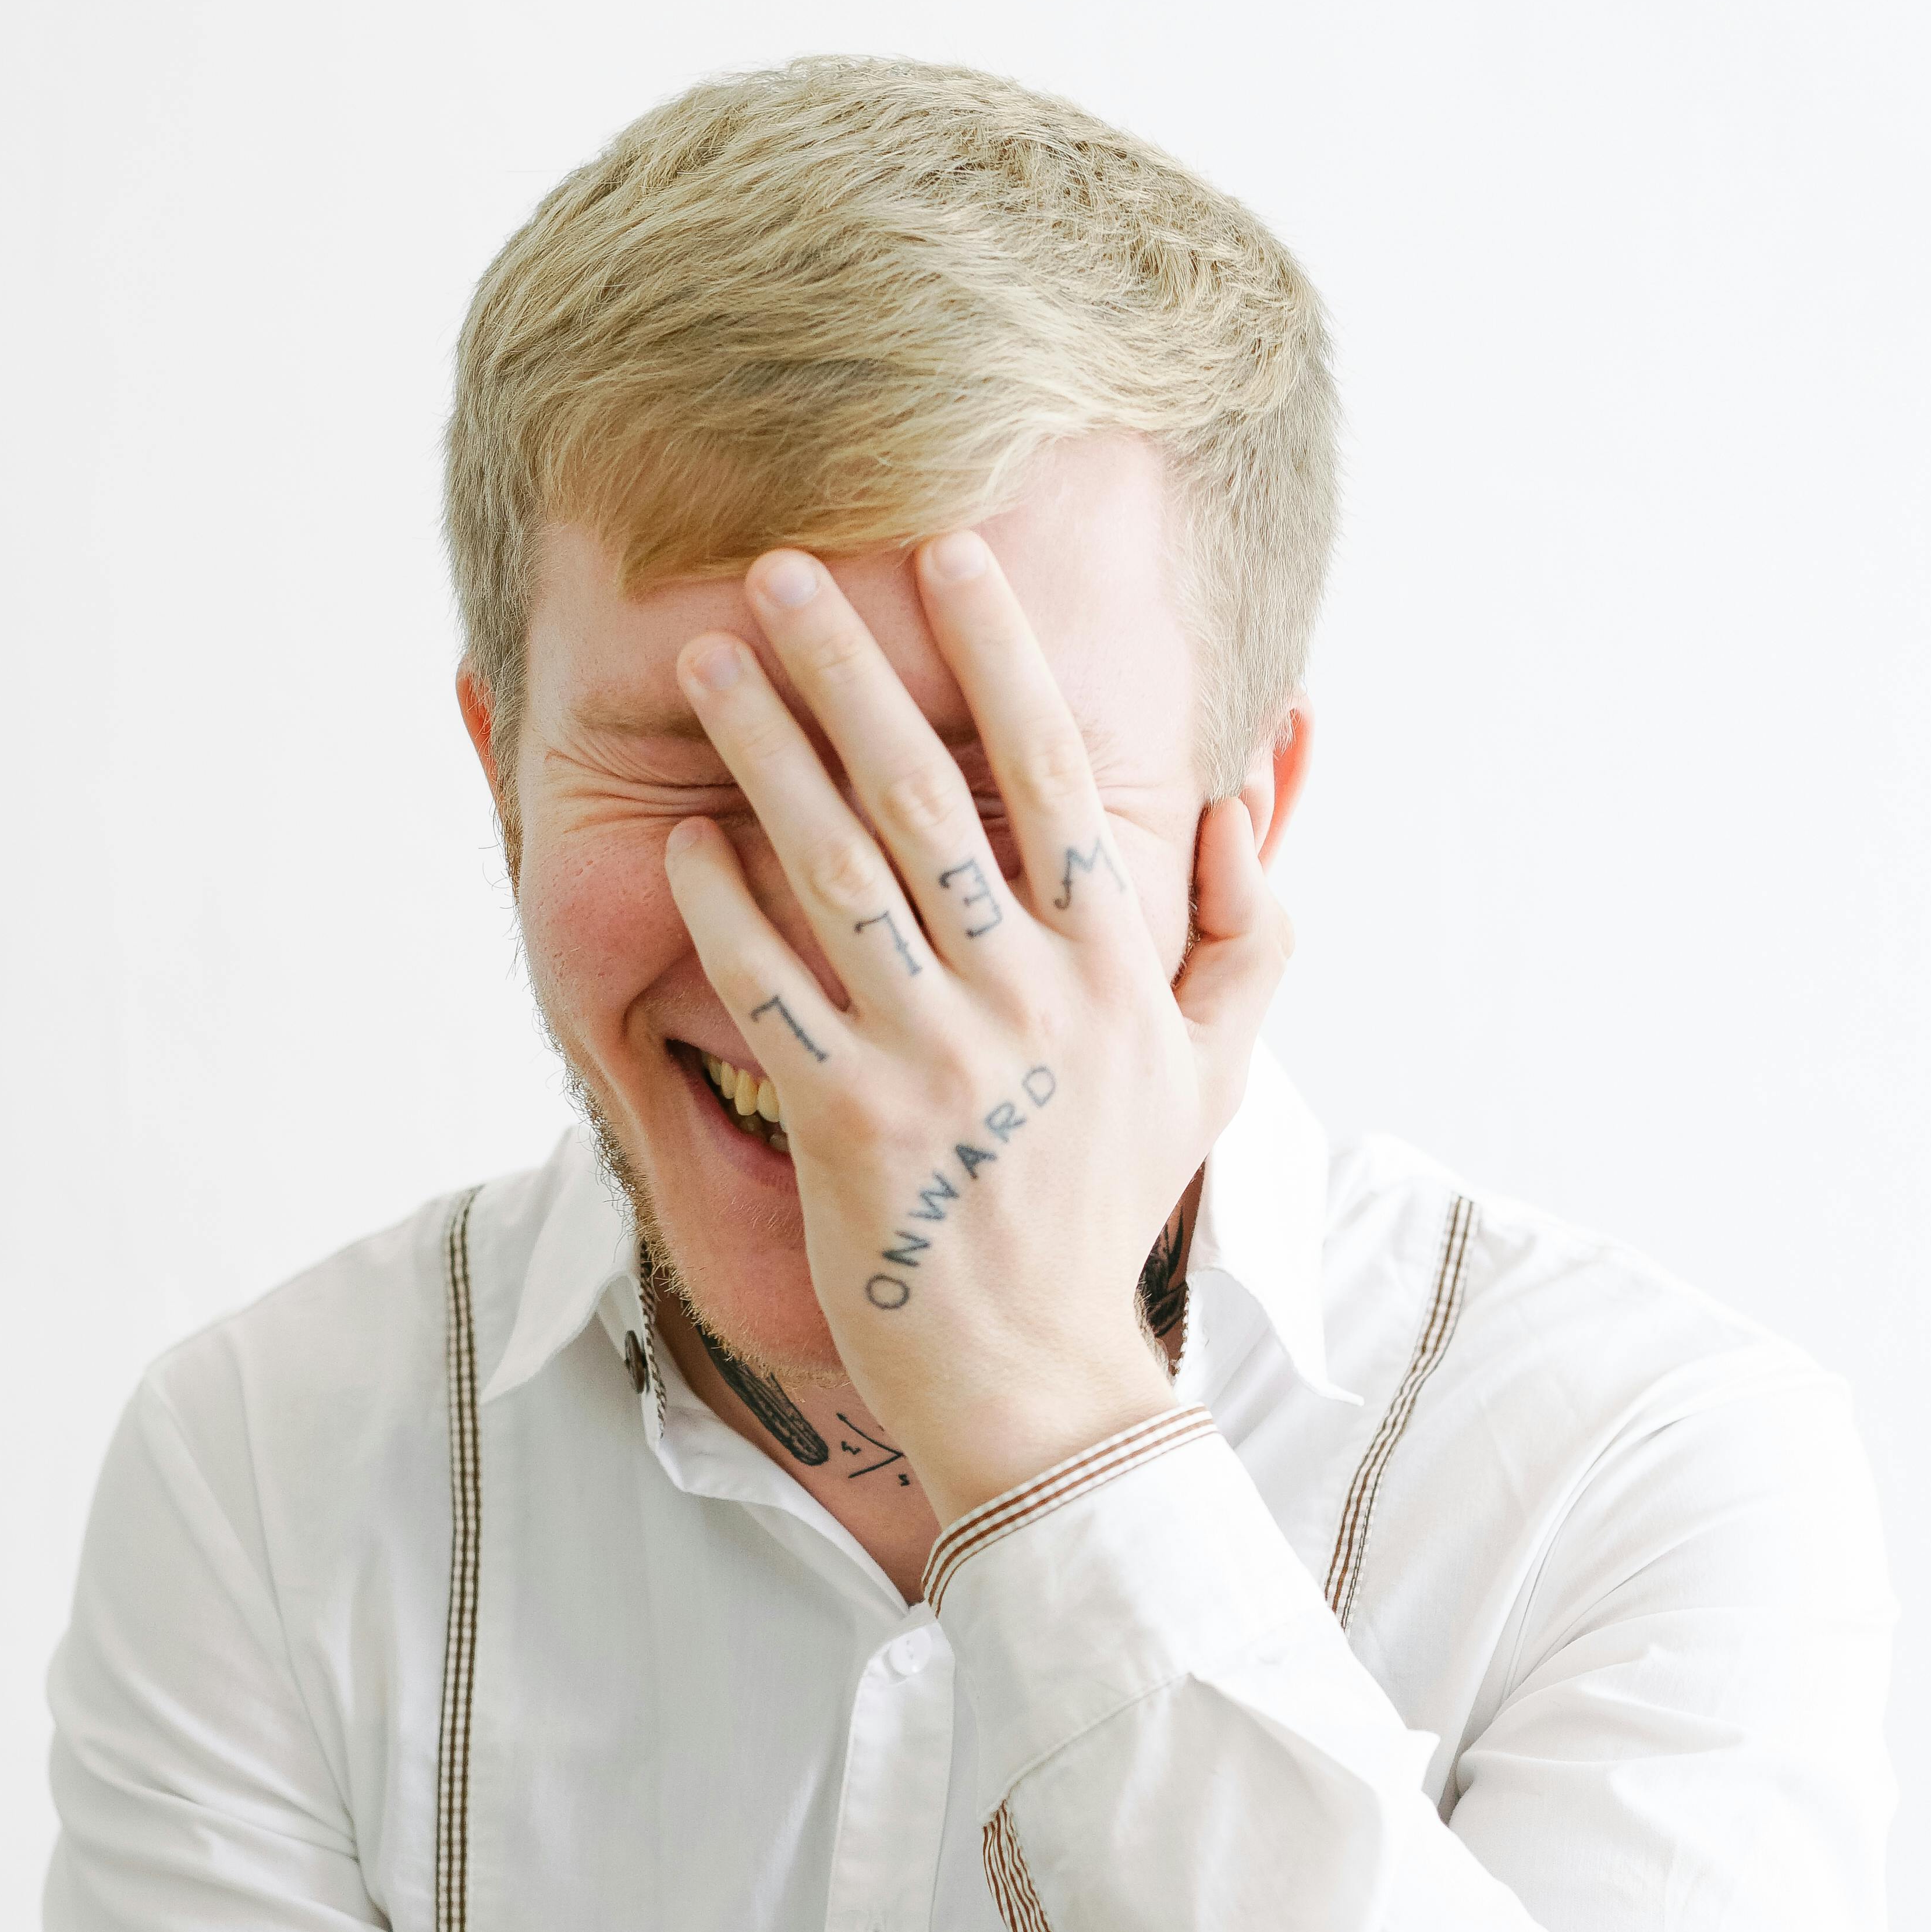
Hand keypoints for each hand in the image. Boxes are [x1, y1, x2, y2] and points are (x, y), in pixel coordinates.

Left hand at [663, 536, 1290, 1524]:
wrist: (1038, 1376)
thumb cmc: (1109, 1210)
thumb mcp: (1213, 1075)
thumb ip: (1248, 936)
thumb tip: (1237, 810)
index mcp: (1112, 969)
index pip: (1057, 775)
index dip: (1000, 655)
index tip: (950, 555)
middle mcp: (1027, 997)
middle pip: (925, 795)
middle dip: (846, 669)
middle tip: (778, 572)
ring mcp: (936, 1058)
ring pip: (836, 870)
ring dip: (765, 754)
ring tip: (706, 668)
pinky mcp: (852, 1123)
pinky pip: (773, 989)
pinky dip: (724, 908)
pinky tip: (682, 837)